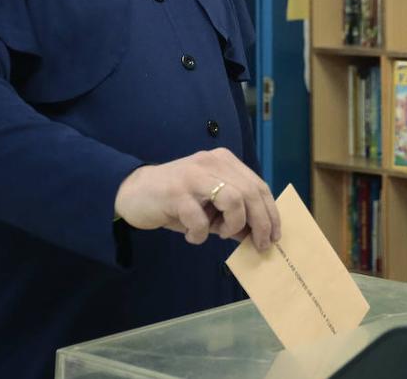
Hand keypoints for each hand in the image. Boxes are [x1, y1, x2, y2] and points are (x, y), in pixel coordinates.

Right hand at [114, 148, 280, 250]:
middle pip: (251, 192)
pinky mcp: (176, 192)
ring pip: (234, 200)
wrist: (133, 193)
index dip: (270, 212)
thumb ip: (233, 214)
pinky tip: (190, 234)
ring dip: (232, 225)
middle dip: (260, 223)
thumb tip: (258, 235)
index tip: (274, 235)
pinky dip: (200, 234)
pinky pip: (200, 219)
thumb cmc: (176, 201)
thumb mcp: (209, 206)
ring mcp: (194, 175)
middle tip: (258, 244)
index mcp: (224, 161)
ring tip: (218, 233)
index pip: (258, 185)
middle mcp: (212, 162)